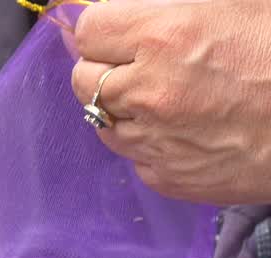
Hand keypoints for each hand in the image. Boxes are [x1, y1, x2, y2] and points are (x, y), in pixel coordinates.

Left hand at [70, 0, 270, 203]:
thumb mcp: (238, 2)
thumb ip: (170, 4)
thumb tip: (112, 11)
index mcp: (165, 35)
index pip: (90, 29)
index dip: (107, 27)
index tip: (123, 29)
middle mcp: (148, 91)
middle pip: (84, 78)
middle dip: (107, 66)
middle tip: (145, 62)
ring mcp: (153, 140)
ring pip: (101, 120)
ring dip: (124, 105)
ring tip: (172, 95)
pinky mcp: (165, 177)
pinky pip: (132, 154)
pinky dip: (148, 139)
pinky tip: (186, 126)